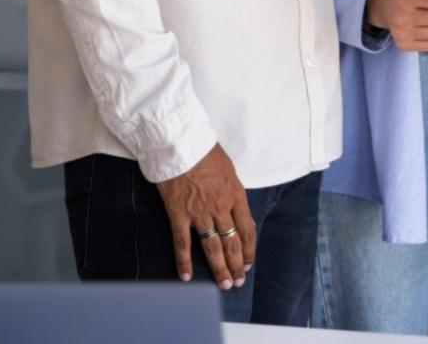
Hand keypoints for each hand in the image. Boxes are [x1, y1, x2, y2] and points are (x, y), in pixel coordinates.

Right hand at [155, 143, 256, 289]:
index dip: (248, 249)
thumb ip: (234, 192)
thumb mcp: (229, 169)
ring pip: (213, 247)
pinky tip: (187, 276)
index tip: (248, 263)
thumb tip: (240, 213)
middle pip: (232, 242)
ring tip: (224, 284)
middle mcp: (220, 208)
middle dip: (237, 265)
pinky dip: (184, 261)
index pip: (247, 229)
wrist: (180, 143)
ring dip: (219, 268)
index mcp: (235, 195)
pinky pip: (182, 242)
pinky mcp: (179, 214)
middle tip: (238, 281)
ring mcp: (199, 213)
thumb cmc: (204, 151)